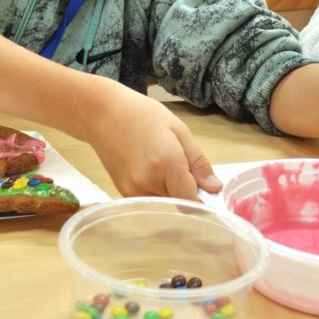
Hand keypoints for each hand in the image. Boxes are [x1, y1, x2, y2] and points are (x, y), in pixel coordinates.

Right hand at [85, 84, 221, 198]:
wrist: (103, 115)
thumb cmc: (144, 115)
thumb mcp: (179, 130)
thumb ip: (198, 162)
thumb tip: (215, 189)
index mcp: (167, 163)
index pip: (192, 201)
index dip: (202, 198)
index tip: (205, 188)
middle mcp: (149, 183)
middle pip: (179, 203)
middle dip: (186, 191)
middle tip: (181, 165)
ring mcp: (133, 191)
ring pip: (165, 204)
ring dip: (171, 192)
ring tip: (162, 164)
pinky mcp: (124, 194)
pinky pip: (151, 200)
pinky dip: (157, 191)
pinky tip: (150, 169)